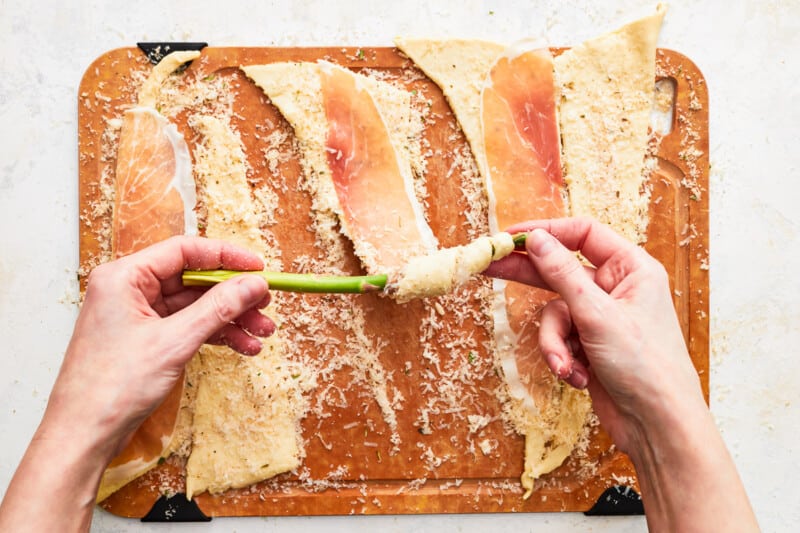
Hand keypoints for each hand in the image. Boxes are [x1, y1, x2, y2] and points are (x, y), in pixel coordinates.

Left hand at [50, 235, 274, 456]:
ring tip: (262, 332)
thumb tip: (253, 284)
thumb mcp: (174, 342)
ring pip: (196, 305)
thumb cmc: (110, 388)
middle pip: (194, 279)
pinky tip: (243, 346)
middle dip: (233, 294)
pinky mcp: (147, 339)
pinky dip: (216, 335)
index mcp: (124, 277)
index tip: (258, 267)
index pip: (184, 250)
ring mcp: (138, 316)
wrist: (84, 435)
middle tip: (265, 303)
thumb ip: (217, 308)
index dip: (225, 256)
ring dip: (231, 318)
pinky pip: (189, 326)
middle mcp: (130, 290)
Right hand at [485, 217, 703, 450]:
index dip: (546, 231)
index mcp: (631, 268)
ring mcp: (601, 318)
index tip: (510, 237)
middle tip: (488, 266)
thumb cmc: (645, 366)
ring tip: (566, 364)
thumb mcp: (597, 314)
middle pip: (560, 270)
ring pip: (555, 314)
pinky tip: (578, 377)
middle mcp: (616, 288)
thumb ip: (561, 274)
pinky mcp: (589, 344)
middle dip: (527, 276)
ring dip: (555, 342)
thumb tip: (535, 239)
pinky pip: (559, 339)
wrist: (658, 425)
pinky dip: (563, 358)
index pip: (582, 233)